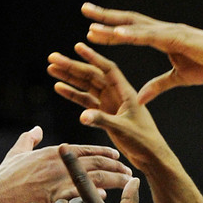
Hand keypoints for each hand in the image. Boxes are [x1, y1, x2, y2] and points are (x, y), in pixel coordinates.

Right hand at [0, 129, 132, 202]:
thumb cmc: (5, 178)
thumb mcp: (16, 153)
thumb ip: (29, 139)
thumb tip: (35, 130)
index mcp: (55, 153)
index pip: (86, 149)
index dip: (103, 151)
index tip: (116, 154)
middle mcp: (61, 165)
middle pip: (97, 161)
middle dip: (116, 164)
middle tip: (129, 169)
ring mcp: (60, 182)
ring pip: (96, 177)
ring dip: (115, 178)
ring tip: (128, 182)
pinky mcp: (58, 199)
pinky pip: (83, 196)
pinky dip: (97, 195)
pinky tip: (108, 196)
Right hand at [47, 42, 169, 170]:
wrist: (151, 156)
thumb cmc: (143, 141)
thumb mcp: (122, 129)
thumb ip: (102, 121)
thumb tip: (82, 116)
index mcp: (125, 92)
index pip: (107, 69)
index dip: (92, 57)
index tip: (77, 46)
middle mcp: (117, 94)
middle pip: (92, 75)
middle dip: (72, 66)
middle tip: (52, 58)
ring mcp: (110, 103)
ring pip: (86, 86)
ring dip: (69, 77)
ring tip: (51, 68)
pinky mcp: (105, 114)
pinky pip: (86, 101)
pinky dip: (73, 94)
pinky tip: (59, 87)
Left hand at [82, 3, 202, 103]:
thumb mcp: (178, 78)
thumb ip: (158, 86)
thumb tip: (139, 98)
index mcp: (162, 37)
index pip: (132, 30)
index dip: (112, 28)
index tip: (92, 27)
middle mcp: (163, 30)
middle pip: (129, 21)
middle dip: (106, 17)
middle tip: (84, 10)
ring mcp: (170, 31)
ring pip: (136, 27)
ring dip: (113, 26)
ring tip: (93, 25)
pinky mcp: (178, 38)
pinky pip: (151, 35)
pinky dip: (133, 34)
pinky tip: (117, 33)